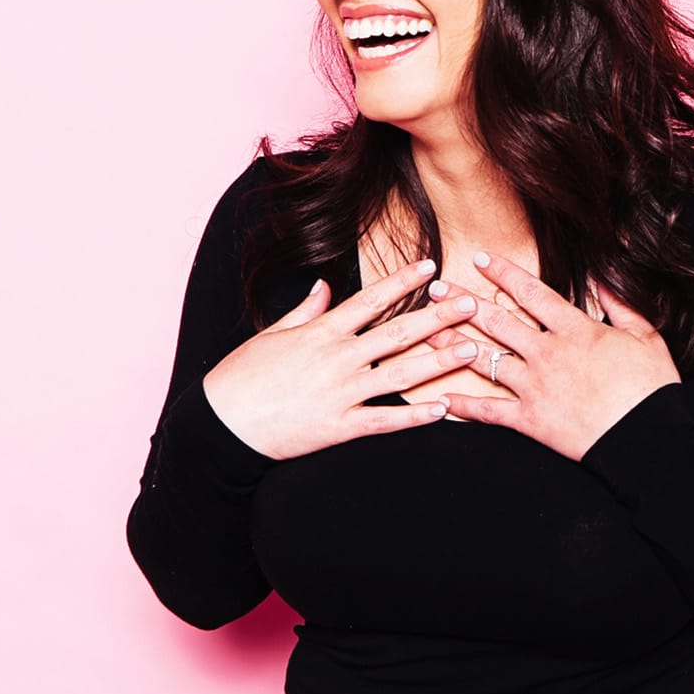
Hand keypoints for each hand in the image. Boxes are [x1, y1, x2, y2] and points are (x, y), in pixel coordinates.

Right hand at [201, 258, 480, 458]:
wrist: (222, 425)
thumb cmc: (242, 377)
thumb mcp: (272, 334)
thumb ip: (305, 310)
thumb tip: (325, 285)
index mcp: (321, 332)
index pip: (370, 300)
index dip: (402, 282)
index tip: (430, 266)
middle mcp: (337, 359)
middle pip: (397, 333)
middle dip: (438, 316)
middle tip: (472, 304)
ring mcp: (340, 393)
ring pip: (400, 375)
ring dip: (439, 362)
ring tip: (471, 350)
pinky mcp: (339, 427)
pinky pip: (384, 421)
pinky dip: (415, 417)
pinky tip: (443, 409)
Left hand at [435, 251, 681, 459]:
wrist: (648, 438)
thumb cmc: (652, 389)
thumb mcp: (647, 338)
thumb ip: (622, 306)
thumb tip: (604, 279)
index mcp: (577, 330)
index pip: (532, 293)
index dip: (504, 274)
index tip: (481, 259)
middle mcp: (548, 353)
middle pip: (497, 321)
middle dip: (463, 302)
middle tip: (437, 290)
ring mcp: (535, 386)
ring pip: (484, 359)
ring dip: (453, 343)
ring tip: (427, 330)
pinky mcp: (530, 419)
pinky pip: (489, 410)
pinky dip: (462, 405)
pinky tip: (440, 397)